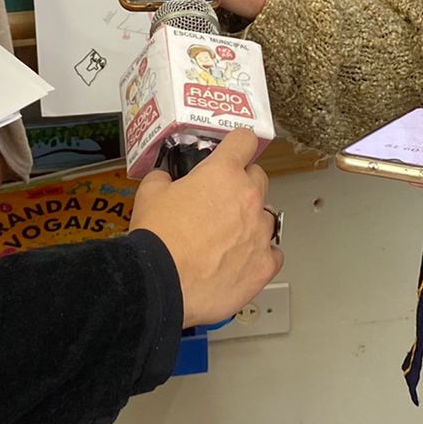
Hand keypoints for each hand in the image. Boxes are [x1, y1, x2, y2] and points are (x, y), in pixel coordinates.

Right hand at [129, 128, 283, 326]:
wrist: (161, 282)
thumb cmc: (158, 240)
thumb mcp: (150, 193)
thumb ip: (164, 178)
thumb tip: (165, 179)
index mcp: (223, 173)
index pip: (244, 141)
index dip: (236, 144)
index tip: (235, 150)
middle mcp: (247, 199)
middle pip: (259, 178)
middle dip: (242, 185)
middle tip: (221, 200)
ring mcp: (259, 233)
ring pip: (266, 217)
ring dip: (250, 223)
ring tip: (226, 237)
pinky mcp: (264, 266)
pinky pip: (272, 254)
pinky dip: (259, 256)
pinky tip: (241, 261)